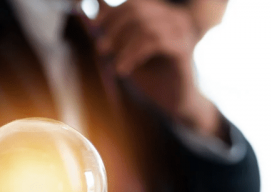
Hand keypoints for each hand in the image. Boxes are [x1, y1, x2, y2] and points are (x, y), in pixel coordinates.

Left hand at [94, 0, 220, 135]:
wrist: (174, 102)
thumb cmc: (152, 77)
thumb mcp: (126, 52)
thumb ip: (112, 33)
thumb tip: (87, 15)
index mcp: (161, 14)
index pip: (134, 3)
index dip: (112, 12)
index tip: (95, 25)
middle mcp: (174, 18)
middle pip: (138, 9)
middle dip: (114, 28)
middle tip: (101, 48)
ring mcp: (181, 33)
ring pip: (145, 26)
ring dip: (123, 45)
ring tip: (113, 64)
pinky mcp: (183, 50)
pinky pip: (155, 42)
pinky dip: (134, 55)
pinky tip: (124, 70)